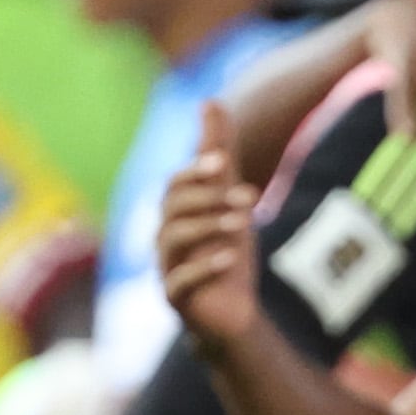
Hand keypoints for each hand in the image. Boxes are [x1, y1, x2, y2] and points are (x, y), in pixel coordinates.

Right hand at [158, 102, 263, 350]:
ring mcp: (167, 268)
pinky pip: (180, 282)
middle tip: (250, 196)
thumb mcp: (228, 199)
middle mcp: (165, 238)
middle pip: (173, 208)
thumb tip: (211, 101)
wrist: (231, 313)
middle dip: (210, 198)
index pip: (175, 185)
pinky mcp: (176, 299)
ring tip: (245, 223)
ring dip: (210, 226)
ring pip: (174, 240)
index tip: (223, 163)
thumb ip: (220, 154)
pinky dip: (204, 267)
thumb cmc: (225, 250)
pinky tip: (230, 258)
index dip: (196, 171)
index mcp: (176, 214)